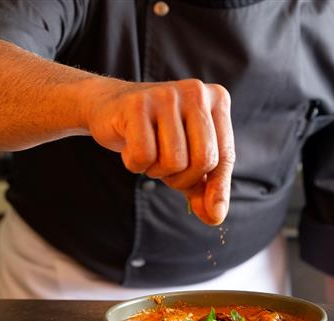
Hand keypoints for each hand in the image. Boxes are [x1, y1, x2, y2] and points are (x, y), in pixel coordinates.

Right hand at [87, 78, 234, 224]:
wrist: (108, 108)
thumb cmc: (156, 135)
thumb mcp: (186, 160)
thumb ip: (204, 187)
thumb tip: (215, 216)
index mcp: (217, 100)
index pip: (224, 155)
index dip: (217, 188)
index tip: (214, 214)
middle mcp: (196, 92)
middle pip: (203, 161)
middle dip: (183, 179)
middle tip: (166, 170)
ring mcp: (167, 95)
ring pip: (174, 161)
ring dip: (157, 170)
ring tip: (148, 153)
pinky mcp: (137, 104)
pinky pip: (144, 155)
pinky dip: (135, 163)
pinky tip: (130, 146)